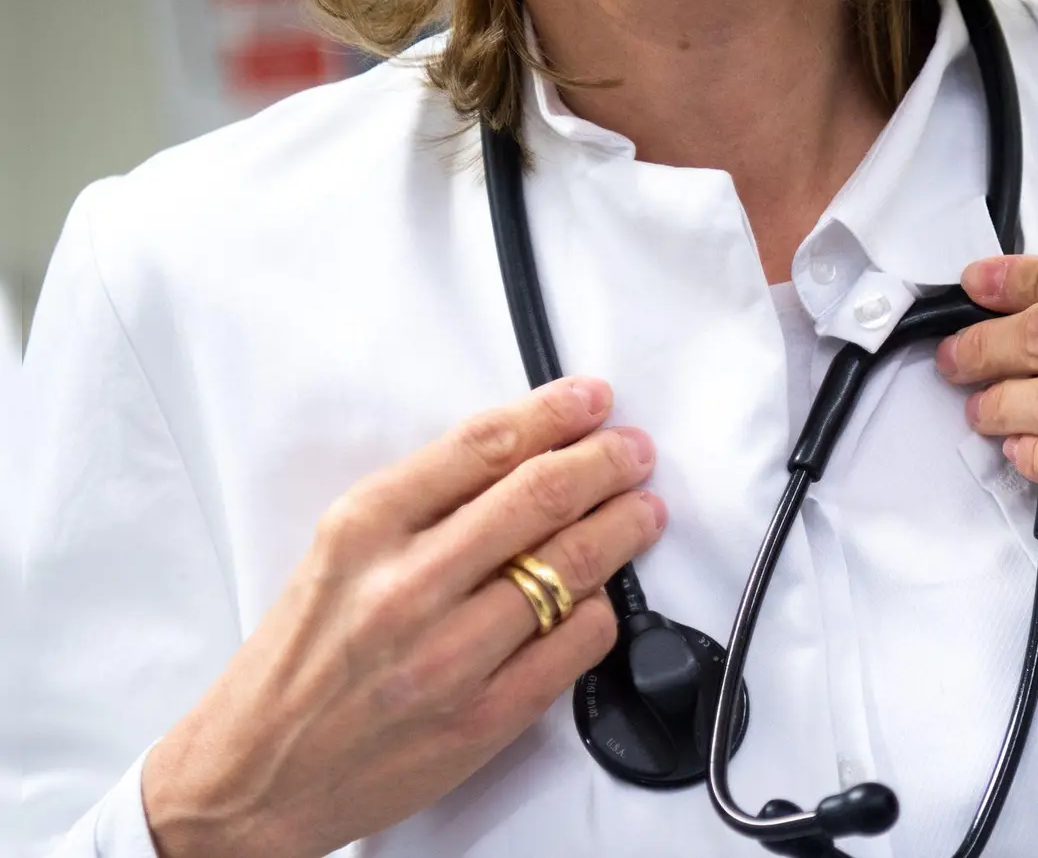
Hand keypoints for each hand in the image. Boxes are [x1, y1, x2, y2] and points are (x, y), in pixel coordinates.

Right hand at [142, 378, 662, 857]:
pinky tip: (600, 597)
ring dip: (624, 528)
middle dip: (607, 460)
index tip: (589, 399)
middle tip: (634, 450)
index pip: (483, 446)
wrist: (257, 776)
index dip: (553, 413)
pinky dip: (602, 610)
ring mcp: (448, 655)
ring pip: (572, 566)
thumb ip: (421, 508)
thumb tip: (523, 462)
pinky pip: (576, 643)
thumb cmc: (299, 663)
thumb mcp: (337, 557)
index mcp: (362, 530)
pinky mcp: (483, 717)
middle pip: (541, 495)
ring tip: (642, 511)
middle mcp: (406, 586)